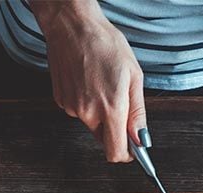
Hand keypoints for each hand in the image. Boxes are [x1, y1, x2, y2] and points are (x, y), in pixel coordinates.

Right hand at [36, 0, 146, 160]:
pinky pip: (79, 112)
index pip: (116, 152)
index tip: (132, 149)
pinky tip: (87, 81)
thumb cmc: (104, 44)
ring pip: (91, 124)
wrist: (72, 27)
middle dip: (114, 128)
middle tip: (119, 100)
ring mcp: (72, 109)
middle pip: (104, 139)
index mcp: (110, 108)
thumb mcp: (133, 76)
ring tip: (101, 83)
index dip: (126, 154)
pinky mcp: (62, 102)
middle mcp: (88, 113)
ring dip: (99, 112)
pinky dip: (86, 102)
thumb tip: (140, 139)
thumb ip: (137, 113)